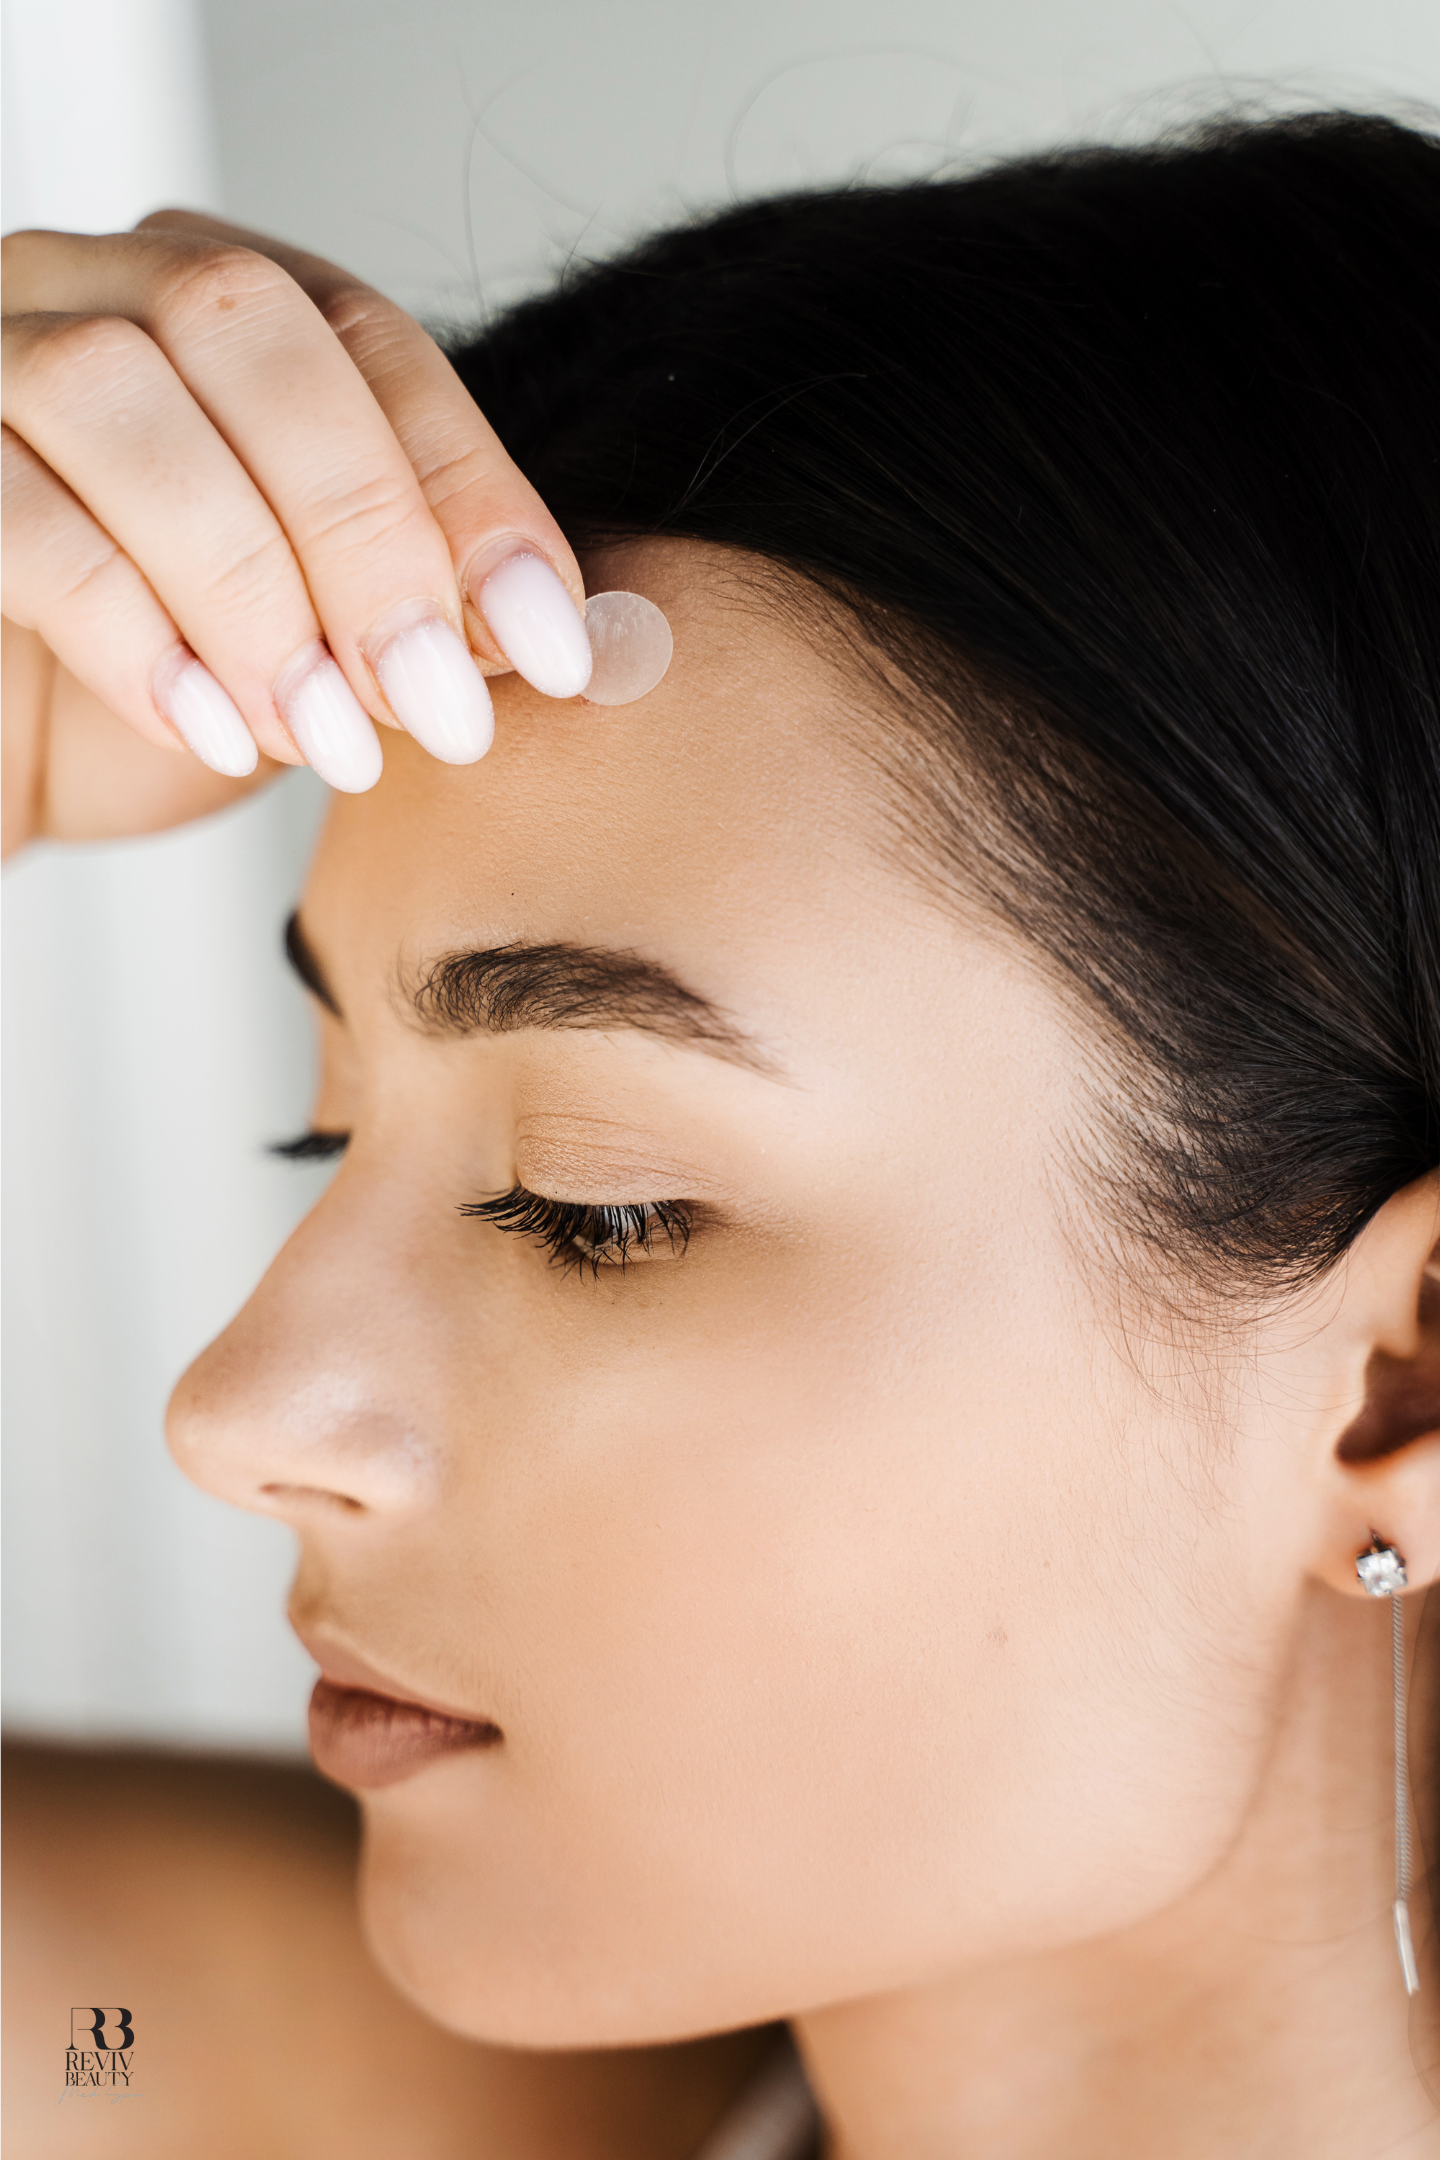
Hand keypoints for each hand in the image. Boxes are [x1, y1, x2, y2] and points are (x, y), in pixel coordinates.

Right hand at [1, 211, 592, 854]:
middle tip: (435, 696)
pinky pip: (12, 509)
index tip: (550, 637)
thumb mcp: (325, 651)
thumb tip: (560, 630)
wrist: (5, 765)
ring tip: (327, 732)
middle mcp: (86, 288)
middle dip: (364, 526)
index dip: (468, 487)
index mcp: (212, 304)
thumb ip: (421, 610)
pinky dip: (131, 630)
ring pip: (113, 391)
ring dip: (249, 581)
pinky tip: (213, 728)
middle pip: (243, 328)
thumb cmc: (157, 696)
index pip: (366, 337)